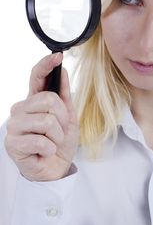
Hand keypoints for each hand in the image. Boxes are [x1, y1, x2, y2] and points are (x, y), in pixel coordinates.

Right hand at [5, 53, 78, 180]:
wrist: (56, 168)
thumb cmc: (60, 142)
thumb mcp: (68, 117)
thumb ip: (64, 96)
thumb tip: (63, 71)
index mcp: (34, 101)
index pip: (36, 77)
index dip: (46, 65)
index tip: (57, 56)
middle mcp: (21, 109)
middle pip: (48, 99)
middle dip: (62, 117)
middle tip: (60, 130)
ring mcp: (15, 125)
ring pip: (46, 120)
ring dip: (57, 135)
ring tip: (52, 142)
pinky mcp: (12, 143)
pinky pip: (41, 140)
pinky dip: (50, 148)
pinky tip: (44, 152)